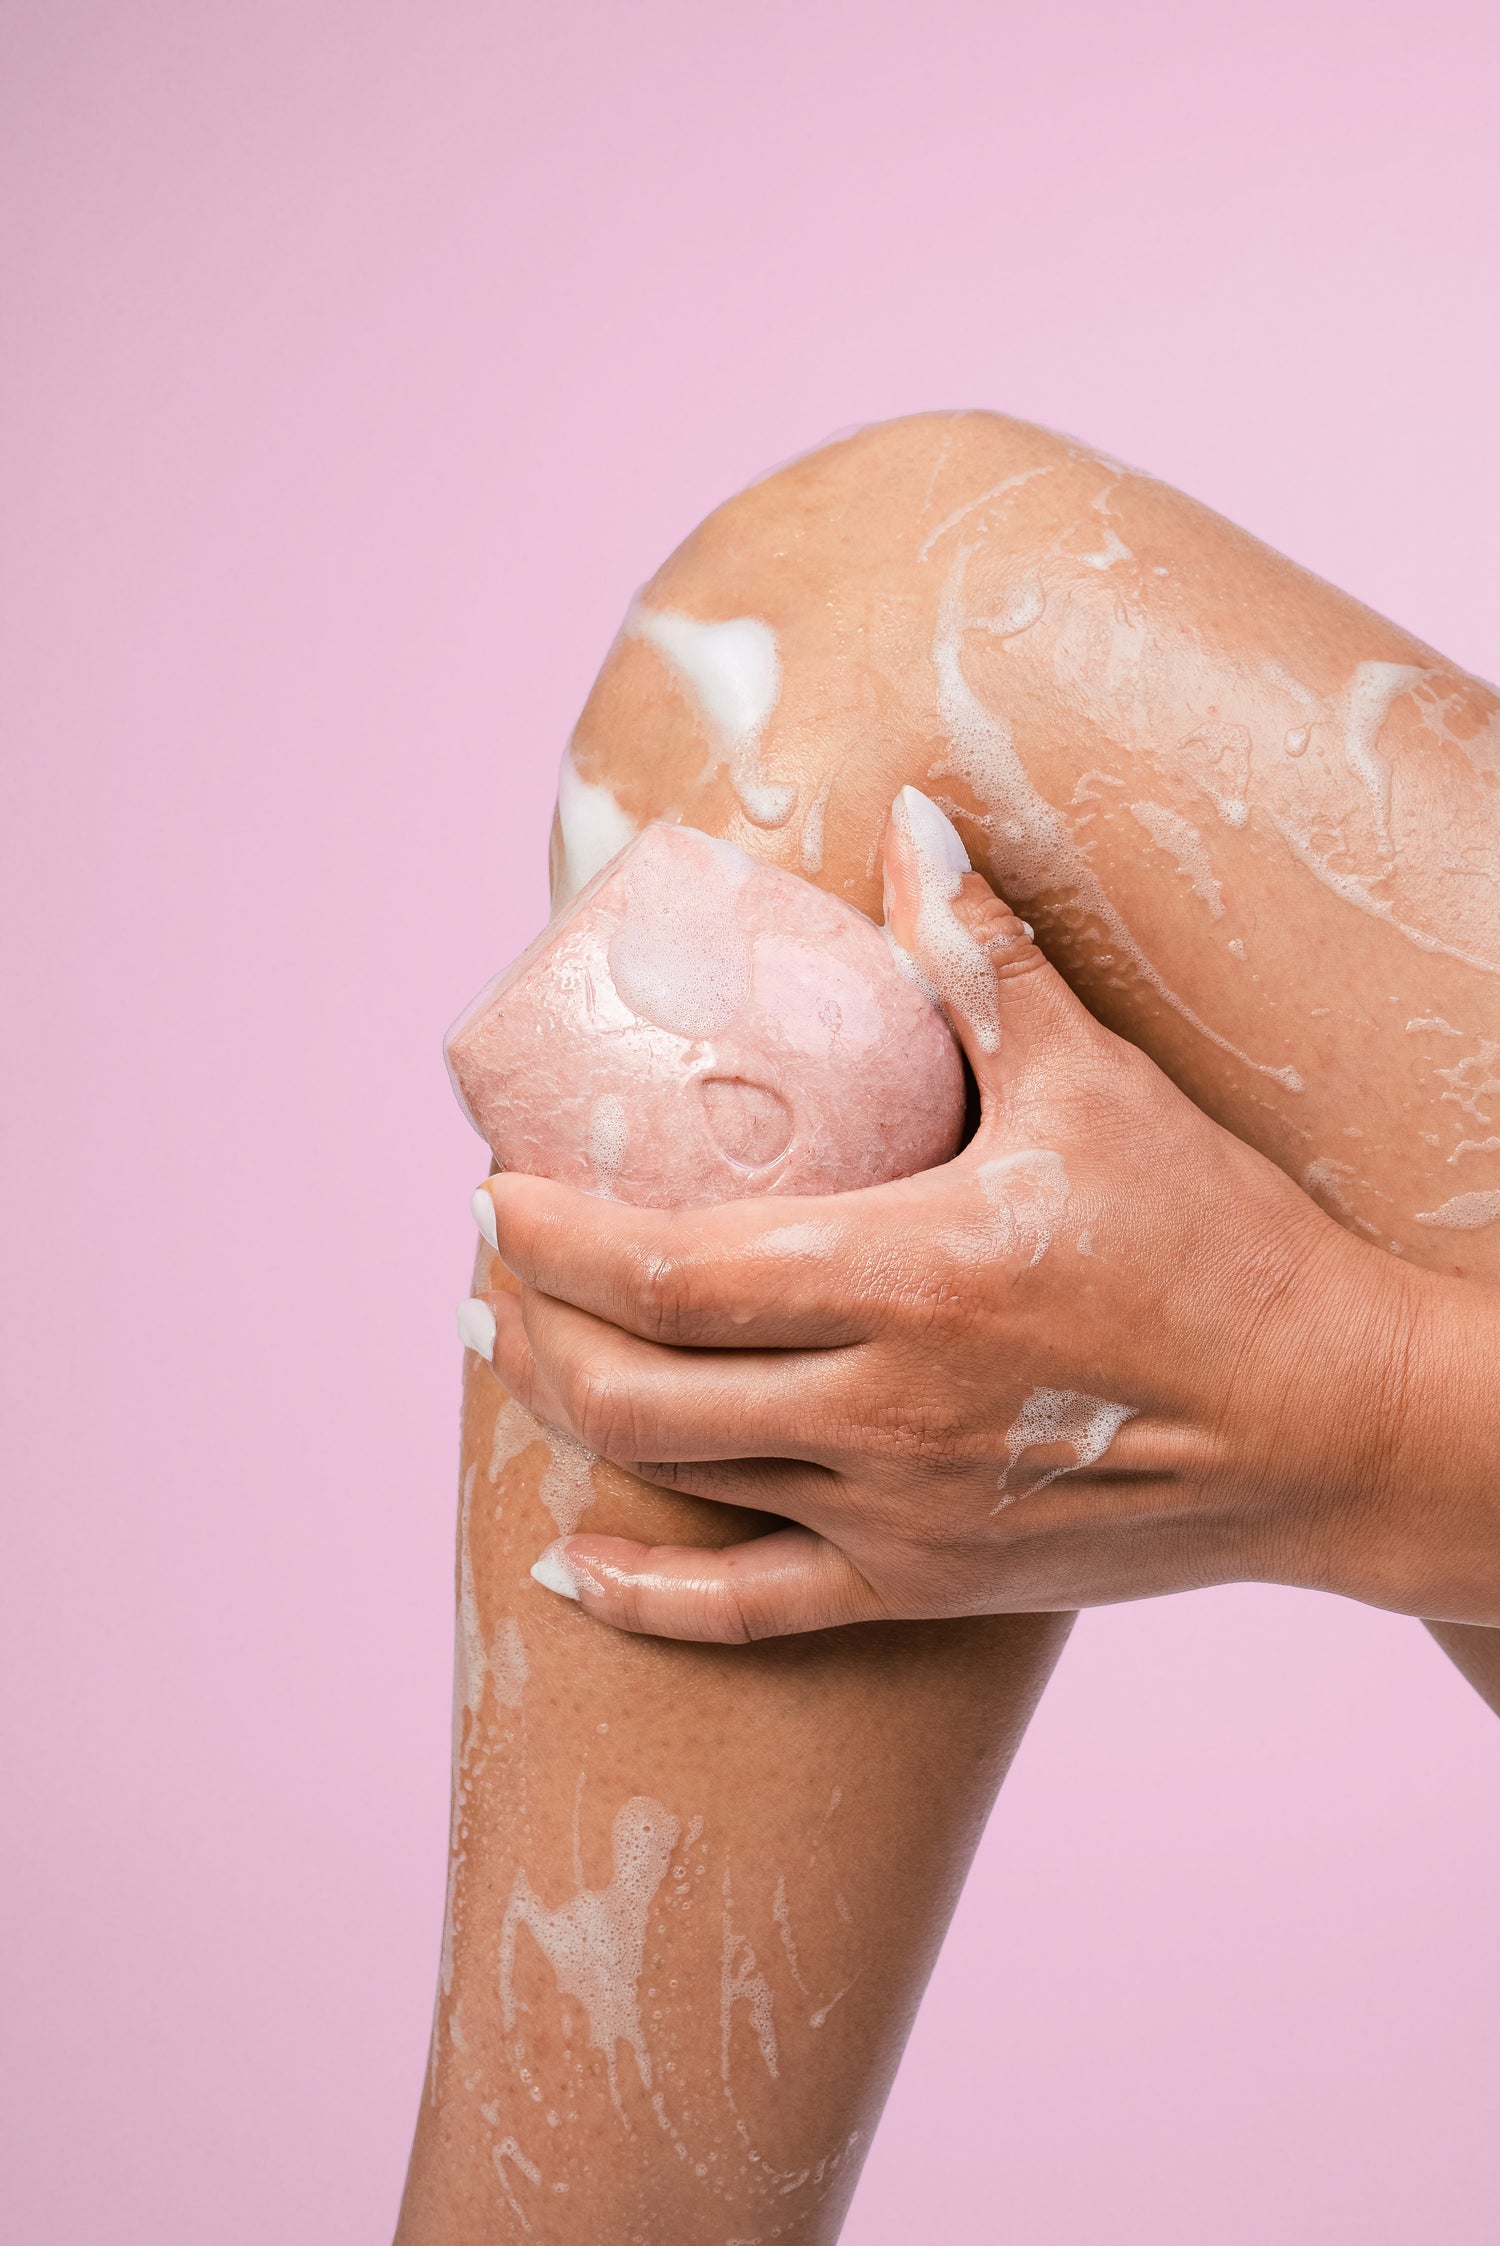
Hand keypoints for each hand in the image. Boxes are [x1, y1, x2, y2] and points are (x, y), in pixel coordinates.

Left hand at [471, 789, 1490, 1640]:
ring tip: (519, 1349)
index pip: (665, 1270)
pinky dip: (646, 1597)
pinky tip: (577, 1570)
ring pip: (673, 1483)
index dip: (549, 1238)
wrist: (1332, 1426)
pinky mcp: (925, 1585)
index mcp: (907, 1278)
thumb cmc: (1218, 1247)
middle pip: (632, 1391)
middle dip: (528, 1325)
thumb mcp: (1096, 1088)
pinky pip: (749, 1614)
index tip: (496, 1191)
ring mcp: (895, 1515)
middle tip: (493, 1264)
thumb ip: (982, 960)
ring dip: (569, 1414)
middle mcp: (880, 1412)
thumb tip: (912, 822)